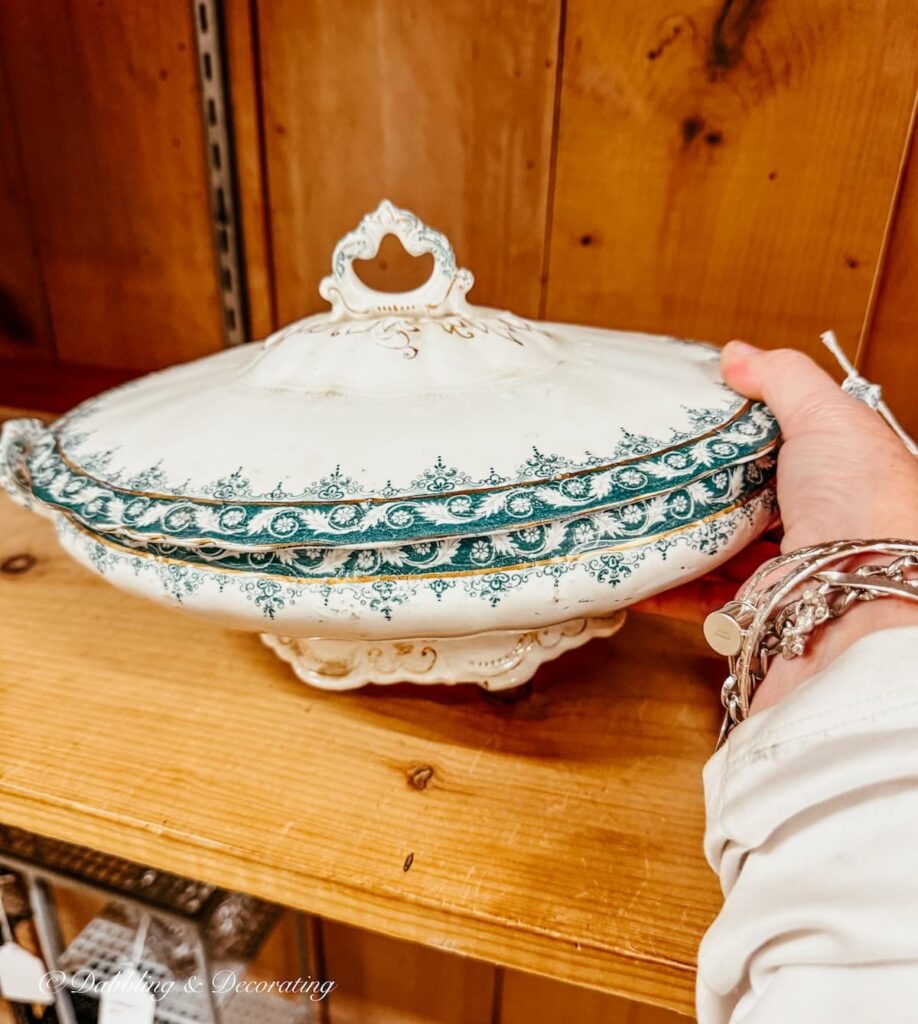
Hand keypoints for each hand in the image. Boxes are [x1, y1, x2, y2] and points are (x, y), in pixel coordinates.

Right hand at [636, 342, 917, 709]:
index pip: (784, 446)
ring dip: (675, 534)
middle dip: (700, 484)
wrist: (859, 604)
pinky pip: (697, 597)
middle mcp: (815, 524)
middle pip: (744, 497)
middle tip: (649, 460)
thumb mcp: (830, 416)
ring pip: (718, 548)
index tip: (692, 414)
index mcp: (839, 475)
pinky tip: (630, 568)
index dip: (741, 430)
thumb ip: (783, 378)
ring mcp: (782, 570)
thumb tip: (737, 354)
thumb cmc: (861, 502)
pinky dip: (661, 586)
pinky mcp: (752, 612)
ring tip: (629, 509)